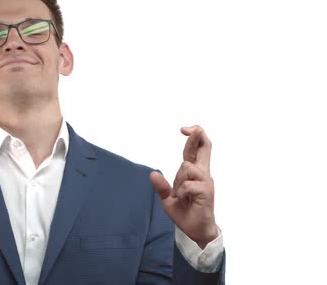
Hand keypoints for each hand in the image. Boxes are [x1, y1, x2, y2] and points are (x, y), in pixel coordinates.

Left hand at [150, 126, 216, 248]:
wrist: (195, 231)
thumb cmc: (185, 214)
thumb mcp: (168, 200)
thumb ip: (162, 187)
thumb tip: (153, 174)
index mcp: (195, 174)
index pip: (196, 150)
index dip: (193, 137)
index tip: (184, 129)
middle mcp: (203, 174)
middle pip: (204, 147)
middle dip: (197, 135)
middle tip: (190, 128)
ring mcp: (206, 182)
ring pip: (186, 167)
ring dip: (179, 181)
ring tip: (182, 195)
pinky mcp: (206, 191)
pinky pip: (187, 185)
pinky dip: (181, 192)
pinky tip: (185, 200)